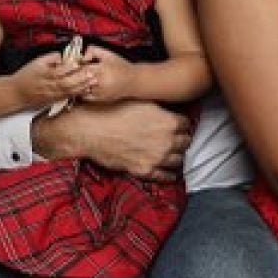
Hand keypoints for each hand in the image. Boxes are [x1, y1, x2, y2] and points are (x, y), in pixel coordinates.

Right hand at [10, 51, 91, 107]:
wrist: (16, 93)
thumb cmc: (26, 75)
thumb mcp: (36, 62)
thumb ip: (50, 58)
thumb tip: (64, 56)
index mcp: (43, 74)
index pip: (57, 71)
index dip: (68, 67)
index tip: (77, 63)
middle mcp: (48, 85)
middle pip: (65, 82)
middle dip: (79, 78)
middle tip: (91, 73)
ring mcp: (51, 94)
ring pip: (68, 91)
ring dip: (82, 86)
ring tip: (93, 81)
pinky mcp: (54, 99)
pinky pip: (67, 97)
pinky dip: (77, 93)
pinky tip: (86, 90)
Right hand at [31, 99, 189, 180]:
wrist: (90, 130)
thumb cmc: (112, 111)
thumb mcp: (141, 101)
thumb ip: (159, 108)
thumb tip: (165, 109)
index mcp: (169, 121)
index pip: (187, 124)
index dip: (181, 123)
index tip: (177, 124)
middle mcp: (167, 141)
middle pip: (186, 142)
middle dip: (180, 139)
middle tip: (174, 138)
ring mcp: (157, 158)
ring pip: (178, 159)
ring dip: (175, 155)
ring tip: (170, 153)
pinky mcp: (145, 171)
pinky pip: (165, 176)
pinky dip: (168, 174)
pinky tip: (169, 172)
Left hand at [77, 46, 137, 102]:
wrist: (133, 81)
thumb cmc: (121, 66)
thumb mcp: (109, 54)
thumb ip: (94, 50)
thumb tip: (82, 55)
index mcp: (102, 69)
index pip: (82, 68)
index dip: (76, 66)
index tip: (74, 64)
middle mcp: (101, 82)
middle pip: (80, 79)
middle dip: (75, 76)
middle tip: (72, 73)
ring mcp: (100, 92)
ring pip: (81, 88)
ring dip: (77, 84)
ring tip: (77, 79)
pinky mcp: (100, 99)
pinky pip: (85, 96)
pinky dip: (82, 91)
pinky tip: (83, 86)